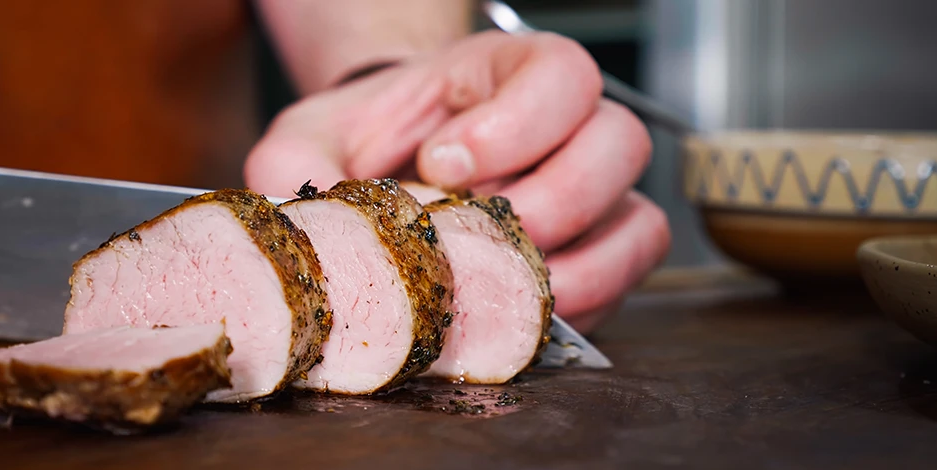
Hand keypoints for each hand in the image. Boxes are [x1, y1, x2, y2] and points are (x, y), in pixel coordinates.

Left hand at [245, 31, 669, 332]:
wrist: (380, 176)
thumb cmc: (360, 147)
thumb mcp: (311, 142)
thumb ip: (296, 168)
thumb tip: (300, 231)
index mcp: (504, 74)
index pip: (559, 74)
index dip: (515, 124)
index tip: (442, 162)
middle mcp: (565, 124)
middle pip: (619, 141)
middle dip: (553, 197)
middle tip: (484, 227)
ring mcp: (589, 192)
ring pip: (640, 215)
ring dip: (579, 259)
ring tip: (506, 279)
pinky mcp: (594, 252)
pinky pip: (631, 269)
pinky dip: (595, 294)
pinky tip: (528, 303)